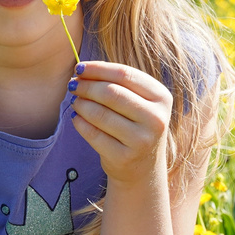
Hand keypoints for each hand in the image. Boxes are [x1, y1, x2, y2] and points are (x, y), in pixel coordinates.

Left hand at [69, 60, 171, 186]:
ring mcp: (142, 140)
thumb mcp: (137, 102)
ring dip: (81, 104)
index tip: (79, 67)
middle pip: (111, 93)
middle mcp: (155, 119)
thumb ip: (116, 83)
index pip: (125, 74)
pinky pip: (93, 134)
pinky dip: (80, 123)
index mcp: (161, 98)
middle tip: (72, 85)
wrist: (143, 168)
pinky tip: (77, 118)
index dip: (98, 69)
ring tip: (75, 101)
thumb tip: (82, 70)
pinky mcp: (124, 157)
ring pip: (100, 114)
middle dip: (86, 86)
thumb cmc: (135, 125)